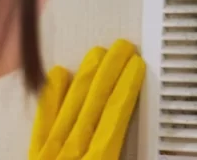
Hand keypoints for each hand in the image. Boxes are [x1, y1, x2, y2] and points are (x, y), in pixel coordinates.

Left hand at [29, 40, 145, 159]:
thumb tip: (161, 149)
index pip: (116, 116)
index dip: (127, 87)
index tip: (136, 65)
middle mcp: (73, 152)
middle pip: (95, 103)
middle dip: (111, 71)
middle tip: (123, 48)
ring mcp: (51, 153)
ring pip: (70, 107)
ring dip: (86, 76)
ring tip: (98, 52)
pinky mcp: (36, 156)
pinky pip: (42, 124)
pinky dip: (51, 99)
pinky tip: (58, 75)